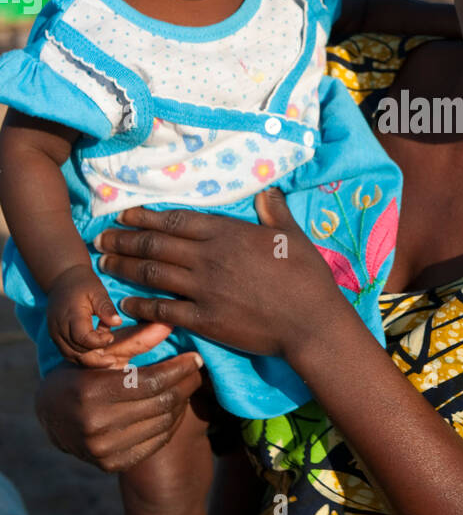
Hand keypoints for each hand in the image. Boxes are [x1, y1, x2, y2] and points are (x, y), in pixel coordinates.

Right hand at [35, 326, 203, 471]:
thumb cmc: (81, 376)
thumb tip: (169, 324)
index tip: (195, 358)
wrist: (52, 416)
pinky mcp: (112, 465)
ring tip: (186, 386)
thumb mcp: (103, 354)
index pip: (152, 381)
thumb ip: (135, 340)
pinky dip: (171, 424)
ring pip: (163, 424)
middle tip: (196, 371)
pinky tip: (174, 407)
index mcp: (91, 392)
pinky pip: (156, 443)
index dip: (179, 369)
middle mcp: (96, 425)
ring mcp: (103, 450)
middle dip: (186, 384)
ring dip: (181, 403)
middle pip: (161, 403)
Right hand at [46, 264, 123, 365]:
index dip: (99, 342)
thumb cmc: (83, 283)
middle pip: (76, 351)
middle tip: (113, 359)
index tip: (111, 337)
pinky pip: (67, 353)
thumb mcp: (98, 291)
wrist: (62, 279)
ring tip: (106, 360)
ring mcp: (54, 333)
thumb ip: (106, 307)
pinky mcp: (55, 336)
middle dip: (96, 357)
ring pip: (71, 356)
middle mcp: (59, 327)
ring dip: (89, 360)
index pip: (83, 338)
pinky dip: (81, 357)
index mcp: (70, 315)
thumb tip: (118, 323)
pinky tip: (96, 354)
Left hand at [94, 193, 339, 364]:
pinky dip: (141, 304)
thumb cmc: (307, 277)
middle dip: (123, 240)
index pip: (175, 220)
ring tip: (104, 264)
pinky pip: (164, 309)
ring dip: (124, 268)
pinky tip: (126, 302)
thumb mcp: (292, 236)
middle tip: (100, 239)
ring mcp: (204, 289)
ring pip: (152, 274)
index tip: (124, 215)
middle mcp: (209, 258)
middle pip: (155, 245)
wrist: (310, 322)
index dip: (145, 217)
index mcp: (228, 233)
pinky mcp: (204, 319)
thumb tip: (266, 192)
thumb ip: (275, 212)